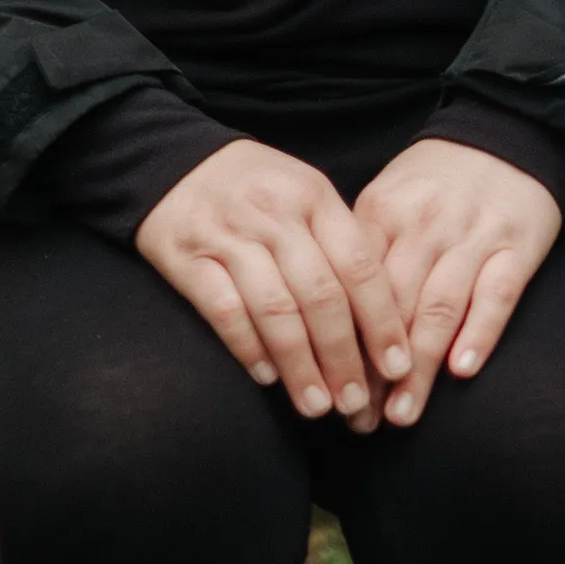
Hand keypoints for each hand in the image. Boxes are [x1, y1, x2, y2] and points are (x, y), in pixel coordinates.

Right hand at [137, 139, 410, 431]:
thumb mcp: (304, 195)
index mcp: (312, 196)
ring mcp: (227, 234)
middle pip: (320, 295)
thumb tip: (383, 323)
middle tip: (355, 402)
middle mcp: (273, 213)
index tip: (397, 368)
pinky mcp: (186, 256)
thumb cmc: (254, 189)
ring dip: (300, 365)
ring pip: (275, 309)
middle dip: (342, 357)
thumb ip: (340, 244)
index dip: (382, 322)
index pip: (359, 265)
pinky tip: (266, 377)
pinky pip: (225, 311)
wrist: (166, 158)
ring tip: (317, 406)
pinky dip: (249, 348)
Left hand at [351, 138, 561, 425]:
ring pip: (437, 309)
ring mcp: (470, 237)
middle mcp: (421, 226)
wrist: (507, 135)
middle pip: (389, 307)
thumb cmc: (436, 178)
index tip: (324, 386)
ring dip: (420, 369)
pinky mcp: (515, 247)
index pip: (350, 288)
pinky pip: (495, 296)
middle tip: (359, 419)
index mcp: (379, 212)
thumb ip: (360, 249)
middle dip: (372, 369)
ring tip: (402, 414)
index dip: (337, 342)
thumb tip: (323, 312)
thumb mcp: (387, 198)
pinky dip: (477, 334)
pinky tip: (461, 371)